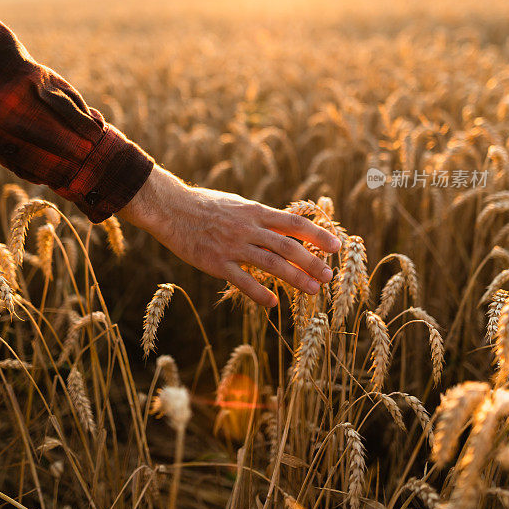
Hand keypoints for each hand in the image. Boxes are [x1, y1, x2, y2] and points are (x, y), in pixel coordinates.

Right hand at [119, 165, 340, 306]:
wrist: (172, 209)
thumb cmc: (207, 206)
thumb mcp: (238, 204)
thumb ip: (261, 217)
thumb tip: (285, 226)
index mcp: (256, 212)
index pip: (293, 223)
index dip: (317, 234)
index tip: (336, 245)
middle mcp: (248, 228)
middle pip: (288, 246)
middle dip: (312, 261)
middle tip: (329, 276)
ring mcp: (233, 247)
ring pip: (271, 265)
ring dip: (295, 278)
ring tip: (313, 290)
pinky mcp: (216, 263)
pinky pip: (243, 282)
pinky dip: (260, 294)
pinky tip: (274, 303)